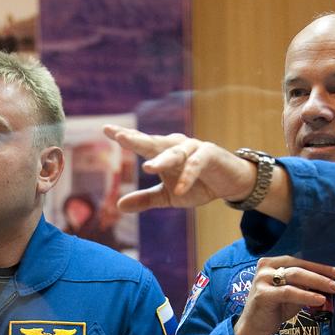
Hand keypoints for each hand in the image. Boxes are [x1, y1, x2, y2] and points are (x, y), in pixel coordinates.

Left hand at [103, 126, 256, 212]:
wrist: (229, 184)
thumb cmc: (196, 185)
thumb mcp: (167, 196)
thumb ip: (145, 199)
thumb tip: (118, 206)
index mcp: (163, 152)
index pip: (141, 143)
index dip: (125, 136)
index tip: (106, 128)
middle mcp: (176, 146)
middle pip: (153, 142)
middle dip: (137, 139)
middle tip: (120, 136)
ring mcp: (193, 148)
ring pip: (175, 152)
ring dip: (162, 159)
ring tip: (148, 168)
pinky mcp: (210, 154)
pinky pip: (197, 164)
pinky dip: (188, 176)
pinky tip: (180, 189)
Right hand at [234, 255, 334, 334]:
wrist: (254, 328)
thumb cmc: (275, 309)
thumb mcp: (293, 294)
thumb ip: (307, 286)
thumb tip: (332, 282)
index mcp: (273, 262)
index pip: (300, 259)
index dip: (320, 264)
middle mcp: (266, 267)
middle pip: (299, 265)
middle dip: (322, 271)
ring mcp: (262, 279)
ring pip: (295, 275)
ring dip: (318, 281)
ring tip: (334, 288)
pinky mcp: (263, 294)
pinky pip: (289, 292)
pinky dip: (306, 295)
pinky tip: (320, 299)